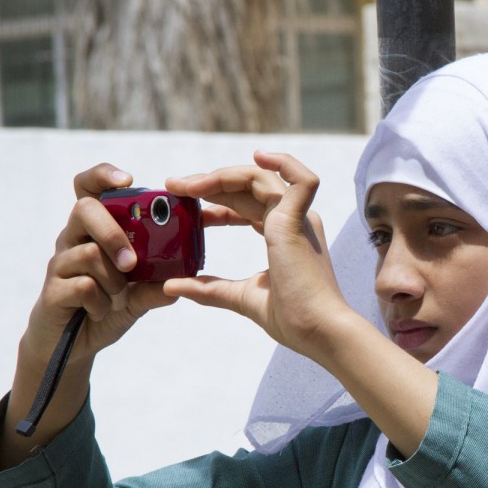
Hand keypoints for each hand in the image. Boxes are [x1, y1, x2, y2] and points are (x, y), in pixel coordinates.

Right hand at [19, 164, 175, 367]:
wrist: (70, 345)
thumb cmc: (105, 308)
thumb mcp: (138, 296)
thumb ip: (156, 285)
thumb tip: (183, 279)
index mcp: (94, 230)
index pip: (88, 188)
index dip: (103, 175)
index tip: (127, 179)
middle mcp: (73, 239)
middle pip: (84, 210)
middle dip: (113, 233)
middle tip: (131, 263)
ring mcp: (60, 263)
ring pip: (88, 252)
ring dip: (113, 279)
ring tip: (118, 298)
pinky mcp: (52, 290)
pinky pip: (82, 285)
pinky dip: (101, 302)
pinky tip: (101, 311)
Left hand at [164, 151, 355, 360]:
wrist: (316, 331)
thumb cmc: (292, 318)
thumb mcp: (241, 297)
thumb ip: (208, 288)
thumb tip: (171, 285)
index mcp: (283, 235)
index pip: (245, 206)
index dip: (214, 203)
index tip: (184, 206)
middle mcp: (293, 221)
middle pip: (246, 188)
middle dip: (208, 184)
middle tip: (173, 187)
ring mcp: (299, 218)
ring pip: (260, 178)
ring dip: (221, 176)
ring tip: (187, 185)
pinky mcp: (300, 221)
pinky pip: (301, 180)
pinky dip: (284, 163)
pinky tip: (259, 155)